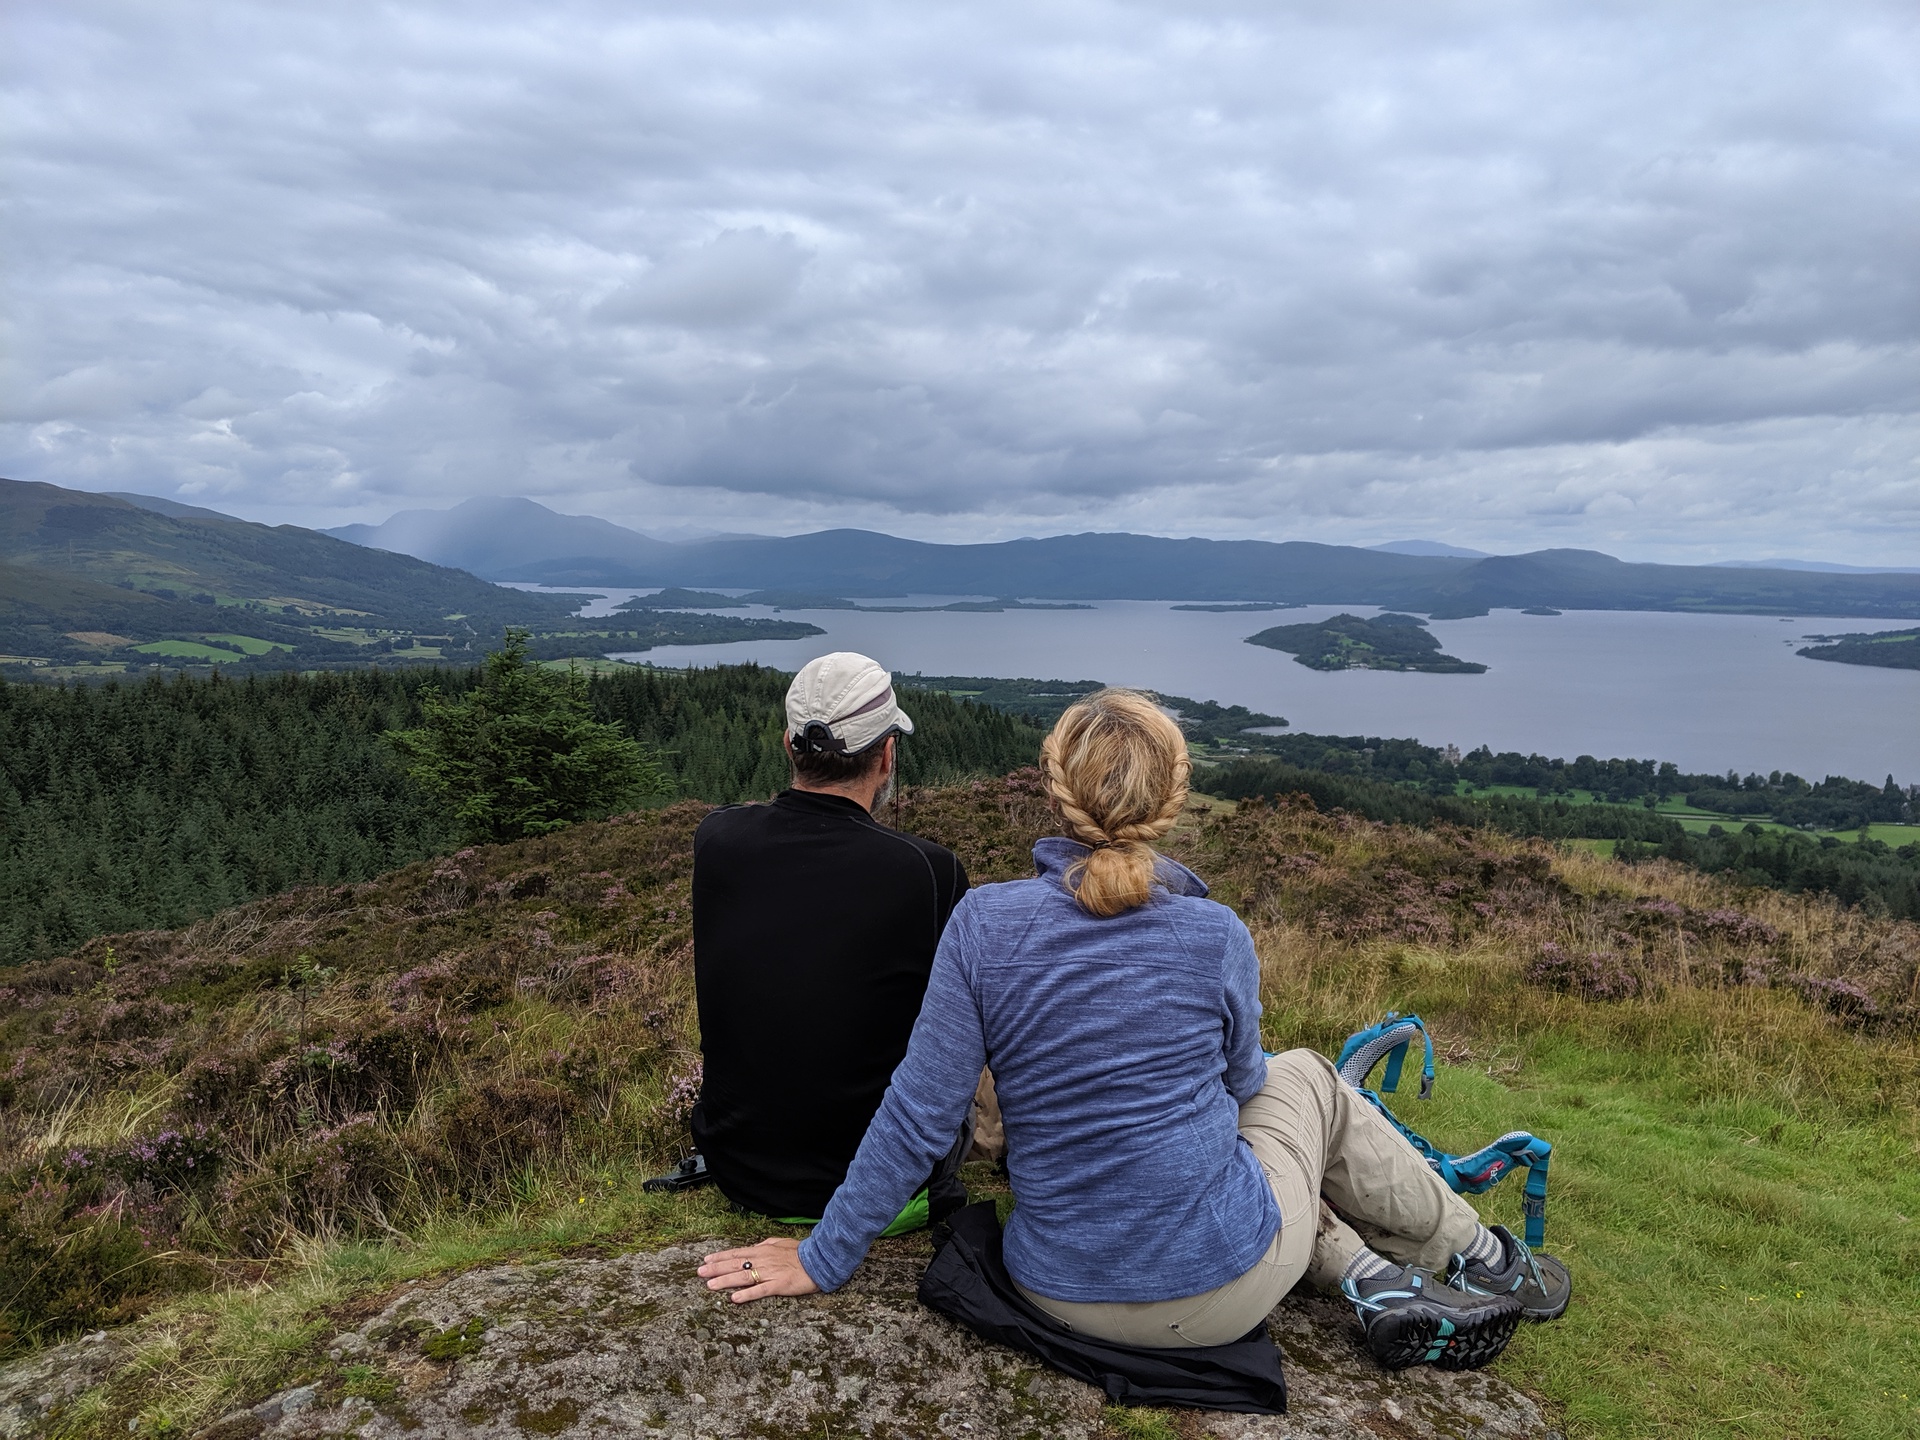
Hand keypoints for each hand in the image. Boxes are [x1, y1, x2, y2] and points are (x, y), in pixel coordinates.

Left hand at [697, 1238, 819, 1303]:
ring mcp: (770, 1273)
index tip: (706, 1260)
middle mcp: (763, 1260)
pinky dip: (746, 1295)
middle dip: (716, 1268)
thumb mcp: (781, 1243)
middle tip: (699, 1273)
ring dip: (725, 1281)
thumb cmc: (801, 1252)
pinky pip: (760, 1291)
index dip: (720, 1257)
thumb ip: (766, 1245)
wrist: (820, 1259)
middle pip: (735, 1265)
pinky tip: (734, 1299)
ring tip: (710, 1285)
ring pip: (743, 1278)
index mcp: (763, 1250)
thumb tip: (755, 1246)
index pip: (737, 1253)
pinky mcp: (779, 1285)